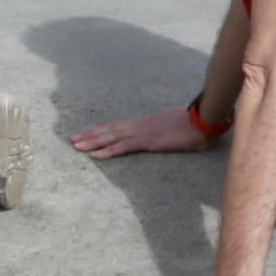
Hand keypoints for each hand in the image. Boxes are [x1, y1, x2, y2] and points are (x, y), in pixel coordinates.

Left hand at [72, 101, 220, 160]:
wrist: (203, 120)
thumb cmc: (192, 125)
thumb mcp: (172, 127)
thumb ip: (162, 131)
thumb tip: (161, 135)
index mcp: (144, 123)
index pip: (117, 126)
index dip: (100, 129)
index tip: (86, 133)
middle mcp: (139, 125)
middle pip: (109, 129)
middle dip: (90, 135)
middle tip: (72, 139)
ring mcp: (142, 132)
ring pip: (111, 137)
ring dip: (92, 142)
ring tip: (77, 146)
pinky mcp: (148, 141)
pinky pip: (123, 147)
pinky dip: (108, 151)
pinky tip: (96, 155)